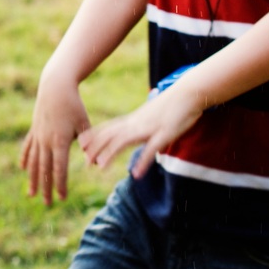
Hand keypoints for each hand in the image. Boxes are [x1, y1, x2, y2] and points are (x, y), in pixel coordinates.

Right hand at [19, 80, 91, 204]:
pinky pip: (28, 147)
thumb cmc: (73, 105)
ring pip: (33, 162)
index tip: (61, 198)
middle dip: (46, 188)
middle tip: (47, 204)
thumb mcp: (84, 123)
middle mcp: (46, 141)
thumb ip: (88, 144)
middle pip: (44, 169)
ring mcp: (38, 135)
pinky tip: (23, 169)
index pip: (59, 168)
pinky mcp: (34, 129)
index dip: (60, 184)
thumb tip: (93, 163)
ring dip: (32, 179)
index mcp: (60, 141)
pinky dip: (25, 159)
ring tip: (31, 193)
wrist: (55, 87)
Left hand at [82, 87, 202, 177]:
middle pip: (111, 135)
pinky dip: (142, 161)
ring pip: (124, 140)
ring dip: (111, 153)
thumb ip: (137, 126)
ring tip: (101, 167)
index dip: (94, 137)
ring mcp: (149, 128)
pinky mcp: (164, 134)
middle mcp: (136, 123)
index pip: (108, 128)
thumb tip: (129, 135)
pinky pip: (151, 149)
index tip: (80, 146)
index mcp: (132, 120)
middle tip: (85, 162)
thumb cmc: (169, 107)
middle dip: (96, 148)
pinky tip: (136, 174)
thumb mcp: (148, 117)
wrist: (188, 94)